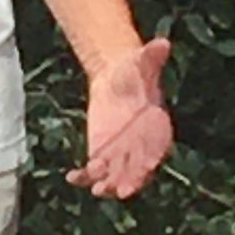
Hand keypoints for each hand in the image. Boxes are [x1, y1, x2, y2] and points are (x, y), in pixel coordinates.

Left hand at [68, 37, 173, 200]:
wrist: (116, 77)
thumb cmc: (134, 70)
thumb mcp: (143, 61)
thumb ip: (152, 56)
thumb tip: (162, 42)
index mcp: (156, 129)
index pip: (155, 153)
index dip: (148, 166)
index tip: (143, 173)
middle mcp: (140, 147)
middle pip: (135, 172)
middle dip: (127, 183)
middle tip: (117, 191)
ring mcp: (120, 154)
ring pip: (114, 177)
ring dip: (105, 185)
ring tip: (95, 189)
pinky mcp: (101, 153)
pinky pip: (93, 171)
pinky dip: (83, 177)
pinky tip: (72, 177)